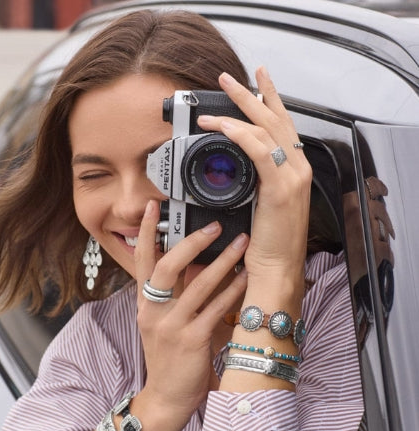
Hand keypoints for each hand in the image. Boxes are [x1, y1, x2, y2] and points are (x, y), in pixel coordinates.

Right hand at [132, 200, 247, 430]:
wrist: (166, 397)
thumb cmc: (166, 357)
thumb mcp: (160, 322)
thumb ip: (171, 294)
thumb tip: (192, 263)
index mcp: (145, 304)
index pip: (142, 260)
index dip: (147, 232)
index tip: (154, 207)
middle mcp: (154, 311)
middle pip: (167, 266)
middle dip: (191, 242)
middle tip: (214, 225)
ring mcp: (172, 326)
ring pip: (199, 285)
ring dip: (223, 261)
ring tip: (242, 242)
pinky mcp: (192, 341)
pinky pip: (217, 309)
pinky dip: (234, 291)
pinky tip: (247, 278)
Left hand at [198, 68, 311, 298]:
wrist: (276, 268)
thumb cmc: (268, 241)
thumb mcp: (262, 203)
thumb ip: (257, 181)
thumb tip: (237, 165)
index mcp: (294, 170)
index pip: (282, 127)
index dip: (270, 101)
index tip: (256, 84)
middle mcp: (298, 168)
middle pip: (276, 120)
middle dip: (253, 93)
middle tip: (231, 77)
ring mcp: (293, 177)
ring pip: (268, 131)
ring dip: (240, 110)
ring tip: (217, 98)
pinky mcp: (281, 189)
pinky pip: (261, 153)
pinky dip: (242, 136)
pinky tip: (224, 126)